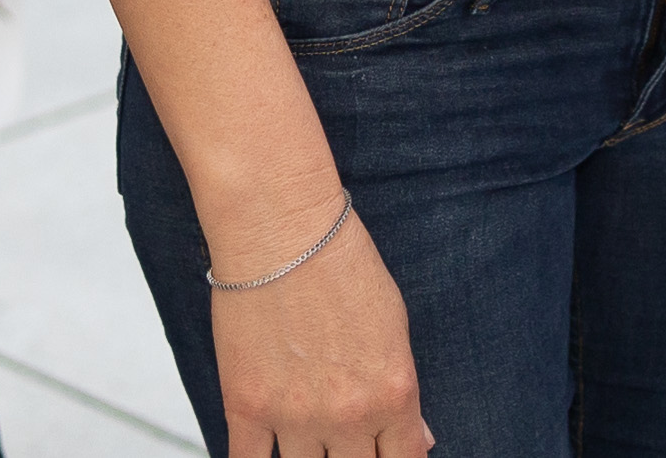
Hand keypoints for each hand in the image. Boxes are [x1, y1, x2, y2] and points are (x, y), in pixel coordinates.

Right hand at [209, 198, 430, 455]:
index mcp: (393, 394)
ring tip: (311, 438)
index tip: (383, 453)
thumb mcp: (395, 325)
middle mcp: (348, 414)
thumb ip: (402, 390)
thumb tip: (419, 437)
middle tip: (346, 441)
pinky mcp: (247, 408)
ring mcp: (294, 416)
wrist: (281, 230)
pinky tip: (270, 452)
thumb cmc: (340, 262)